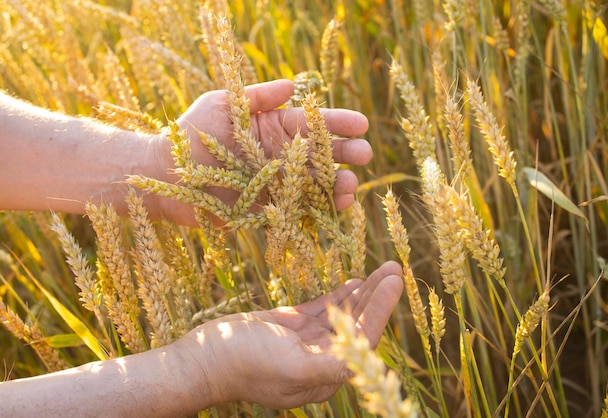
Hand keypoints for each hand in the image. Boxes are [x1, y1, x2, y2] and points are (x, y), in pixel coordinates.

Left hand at [144, 79, 370, 225]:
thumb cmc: (191, 135)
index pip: (311, 124)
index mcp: (272, 128)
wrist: (166, 175)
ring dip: (337, 185)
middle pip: (320, 155)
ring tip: (353, 186)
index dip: (338, 123)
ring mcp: (276, 183)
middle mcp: (279, 155)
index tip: (362, 124)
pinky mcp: (268, 209)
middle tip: (365, 156)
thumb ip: (257, 97)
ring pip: (315, 184)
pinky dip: (319, 210)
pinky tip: (336, 209)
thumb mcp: (222, 104)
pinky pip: (299, 209)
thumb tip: (292, 85)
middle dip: (345, 154)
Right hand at [178, 261, 402, 408]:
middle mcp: (320, 360)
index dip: (381, 309)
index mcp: (324, 375)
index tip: (395, 282)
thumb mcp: (288, 367)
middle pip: (357, 324)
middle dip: (378, 296)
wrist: (202, 358)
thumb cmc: (243, 364)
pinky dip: (340, 295)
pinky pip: (323, 308)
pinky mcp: (291, 327)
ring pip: (343, 313)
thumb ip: (326, 366)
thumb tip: (362, 363)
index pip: (362, 339)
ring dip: (363, 292)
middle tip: (396, 266)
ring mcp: (305, 342)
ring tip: (385, 268)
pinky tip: (356, 281)